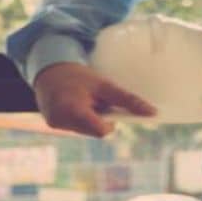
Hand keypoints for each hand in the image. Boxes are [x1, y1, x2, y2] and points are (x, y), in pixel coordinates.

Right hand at [33, 62, 155, 136]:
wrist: (48, 69)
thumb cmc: (78, 75)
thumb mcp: (104, 85)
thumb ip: (127, 100)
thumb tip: (152, 113)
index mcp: (74, 110)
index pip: (102, 130)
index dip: (110, 122)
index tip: (110, 108)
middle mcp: (61, 120)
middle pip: (94, 131)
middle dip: (100, 119)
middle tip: (96, 100)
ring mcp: (55, 124)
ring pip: (86, 131)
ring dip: (90, 119)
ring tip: (84, 100)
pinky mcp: (52, 124)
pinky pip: (76, 127)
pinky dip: (80, 119)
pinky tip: (76, 104)